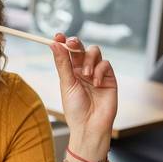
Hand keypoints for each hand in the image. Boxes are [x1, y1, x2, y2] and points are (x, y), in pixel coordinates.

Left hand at [49, 33, 117, 157]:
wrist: (90, 126)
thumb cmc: (75, 109)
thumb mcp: (66, 84)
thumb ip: (62, 63)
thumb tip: (54, 44)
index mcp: (70, 72)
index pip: (67, 52)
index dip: (63, 42)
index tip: (57, 35)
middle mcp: (83, 70)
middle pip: (80, 48)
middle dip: (76, 43)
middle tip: (71, 42)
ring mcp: (96, 73)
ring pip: (94, 52)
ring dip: (88, 60)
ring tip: (85, 75)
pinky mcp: (108, 78)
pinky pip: (105, 64)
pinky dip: (99, 70)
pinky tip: (95, 83)